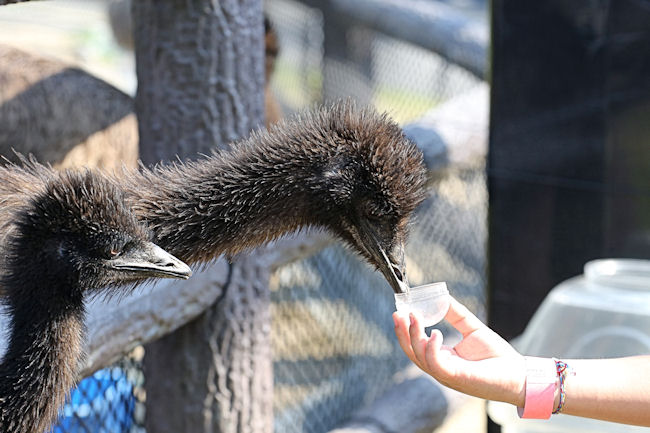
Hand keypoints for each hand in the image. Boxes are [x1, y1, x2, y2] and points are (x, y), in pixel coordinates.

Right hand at [393, 297, 525, 405]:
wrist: (518, 376)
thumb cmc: (497, 356)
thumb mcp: (472, 328)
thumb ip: (456, 314)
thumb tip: (442, 297)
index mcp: (442, 358)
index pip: (416, 345)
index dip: (406, 329)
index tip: (402, 310)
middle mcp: (440, 367)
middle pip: (412, 351)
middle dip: (402, 332)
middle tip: (398, 313)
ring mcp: (446, 374)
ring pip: (419, 357)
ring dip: (413, 336)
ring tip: (414, 317)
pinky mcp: (455, 378)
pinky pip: (435, 364)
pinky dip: (431, 348)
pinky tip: (435, 333)